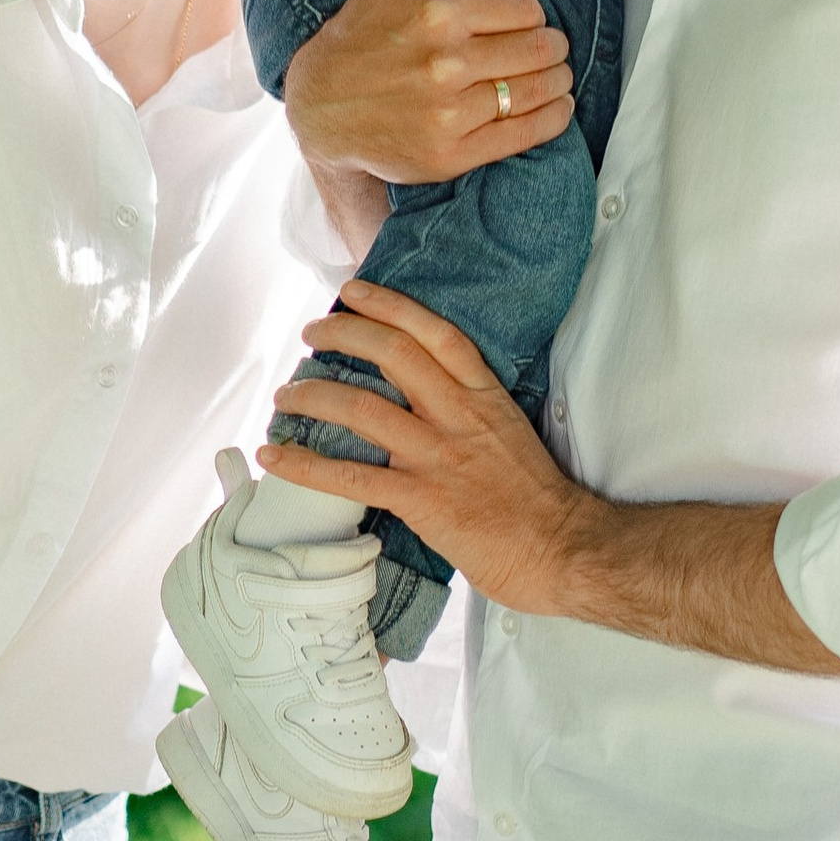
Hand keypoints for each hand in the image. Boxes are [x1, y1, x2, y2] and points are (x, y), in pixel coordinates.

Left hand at [260, 280, 593, 613]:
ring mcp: (438, 456)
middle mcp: (459, 415)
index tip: (353, 291)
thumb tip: (426, 398)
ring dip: (314, 396)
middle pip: (394, 354)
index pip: (435, 333)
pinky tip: (274, 457)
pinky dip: (305, 465)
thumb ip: (469, 410)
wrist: (564, 549)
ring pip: (363, 408)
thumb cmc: (538, 498)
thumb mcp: (509, 431)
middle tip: (311, 334)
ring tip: (285, 396)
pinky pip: (351, 477)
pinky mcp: (421, 500)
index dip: (390, 305)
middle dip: (343, 335)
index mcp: (484, 395)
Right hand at [282, 0, 572, 188]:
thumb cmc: (364, 30)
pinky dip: (552, 119)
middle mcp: (443, 64)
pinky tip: (558, 108)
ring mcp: (447, 113)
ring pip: (536, 91)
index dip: (531, 14)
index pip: (526, 9)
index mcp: (437, 12)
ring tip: (556, 76)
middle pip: (538, 49)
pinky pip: (524, 134)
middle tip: (550, 49)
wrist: (320, 105)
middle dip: (552, 46)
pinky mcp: (450, 155)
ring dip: (557, 81)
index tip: (522, 21)